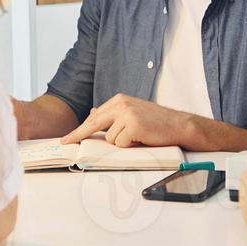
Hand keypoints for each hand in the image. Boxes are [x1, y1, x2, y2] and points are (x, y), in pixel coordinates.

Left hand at [61, 94, 193, 147]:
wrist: (180, 126)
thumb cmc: (157, 122)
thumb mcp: (132, 112)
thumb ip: (113, 114)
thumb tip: (94, 112)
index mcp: (120, 99)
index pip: (94, 117)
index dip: (80, 129)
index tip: (67, 138)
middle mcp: (121, 103)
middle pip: (93, 123)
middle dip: (79, 135)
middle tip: (66, 143)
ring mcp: (127, 113)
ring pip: (110, 138)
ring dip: (122, 142)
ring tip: (137, 137)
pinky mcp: (134, 125)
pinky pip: (121, 144)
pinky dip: (130, 146)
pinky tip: (142, 139)